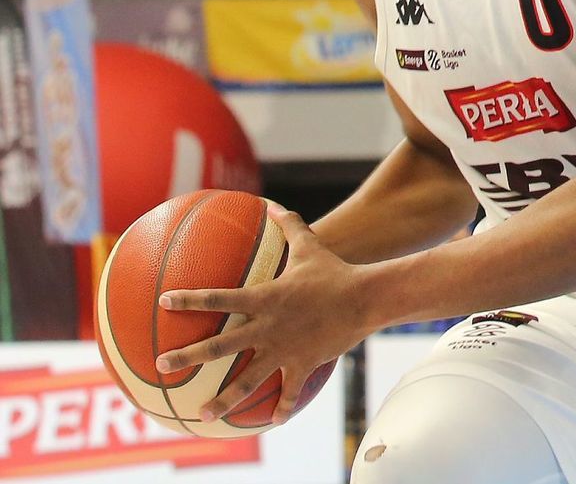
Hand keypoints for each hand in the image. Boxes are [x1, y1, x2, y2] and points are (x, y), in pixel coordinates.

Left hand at [156, 206, 371, 424]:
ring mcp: (283, 350)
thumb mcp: (309, 245)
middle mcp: (266, 327)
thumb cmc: (333, 270)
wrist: (363, 298)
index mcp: (263, 298)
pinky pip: (288, 393)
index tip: (163, 302)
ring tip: (202, 415)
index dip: (189, 300)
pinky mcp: (301, 365)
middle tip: (161, 366)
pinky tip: (271, 421)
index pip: (217, 298)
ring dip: (223, 400)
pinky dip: (280, 408)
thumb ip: (289, 225)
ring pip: (246, 381)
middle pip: (219, 347)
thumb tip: (272, 205)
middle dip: (187, 357)